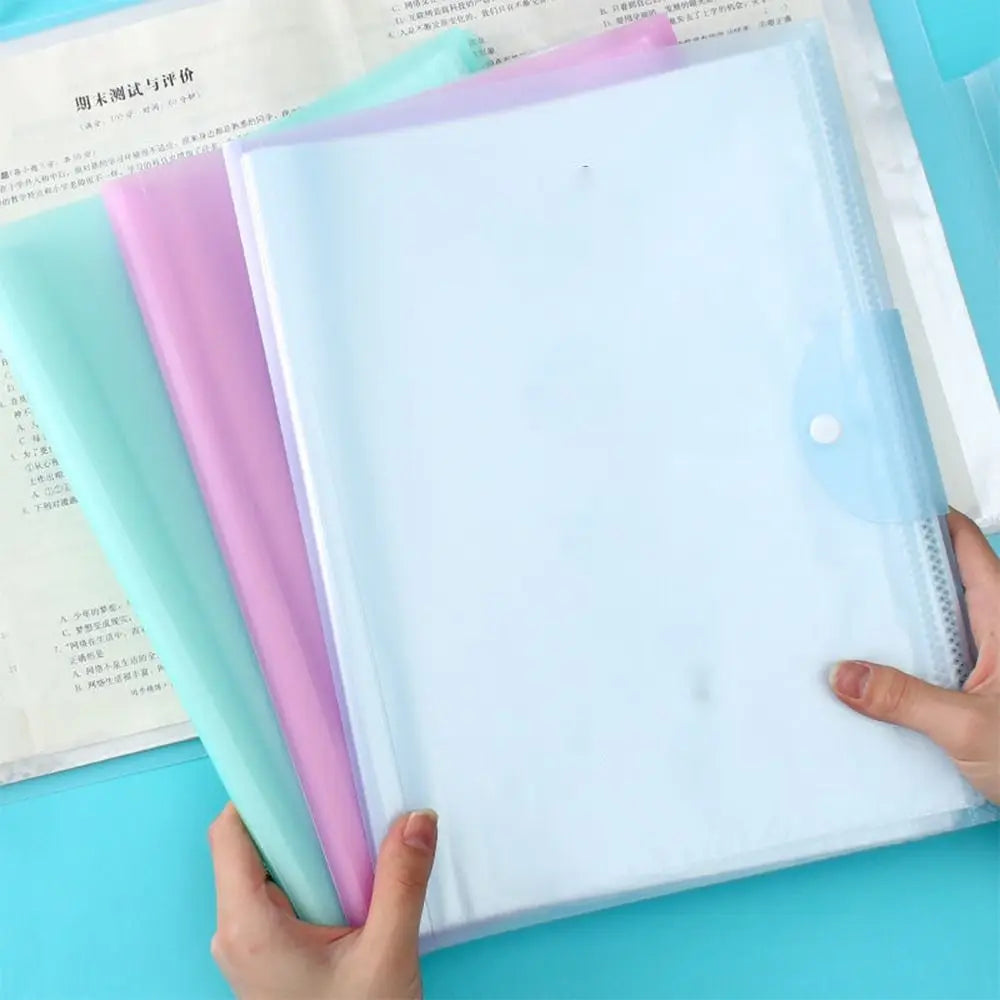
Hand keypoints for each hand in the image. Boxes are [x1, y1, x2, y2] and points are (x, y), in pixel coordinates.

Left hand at [209, 804, 437, 999]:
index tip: (300, 765)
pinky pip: (280, 896)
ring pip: (268, 871)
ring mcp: (247, 947)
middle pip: (251, 846)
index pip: (230, 834)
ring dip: (310, 849)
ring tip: (355, 833)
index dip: (259, 792)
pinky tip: (350, 874)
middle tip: (346, 797)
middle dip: (298, 818)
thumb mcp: (386, 957)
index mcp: (246, 926)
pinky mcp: (266, 958)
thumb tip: (419, 818)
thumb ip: (402, 883)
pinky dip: (312, 877)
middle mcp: (234, 932)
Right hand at [830, 511, 999, 803]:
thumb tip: (842, 675)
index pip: (968, 547)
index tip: (887, 507)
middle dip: (901, 571)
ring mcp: (989, 667)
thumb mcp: (969, 727)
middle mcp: (998, 636)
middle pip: (947, 583)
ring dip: (900, 623)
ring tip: (848, 616)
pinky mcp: (979, 697)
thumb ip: (903, 699)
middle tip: (849, 562)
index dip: (931, 520)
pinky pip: (934, 665)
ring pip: (939, 627)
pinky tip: (872, 675)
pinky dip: (904, 663)